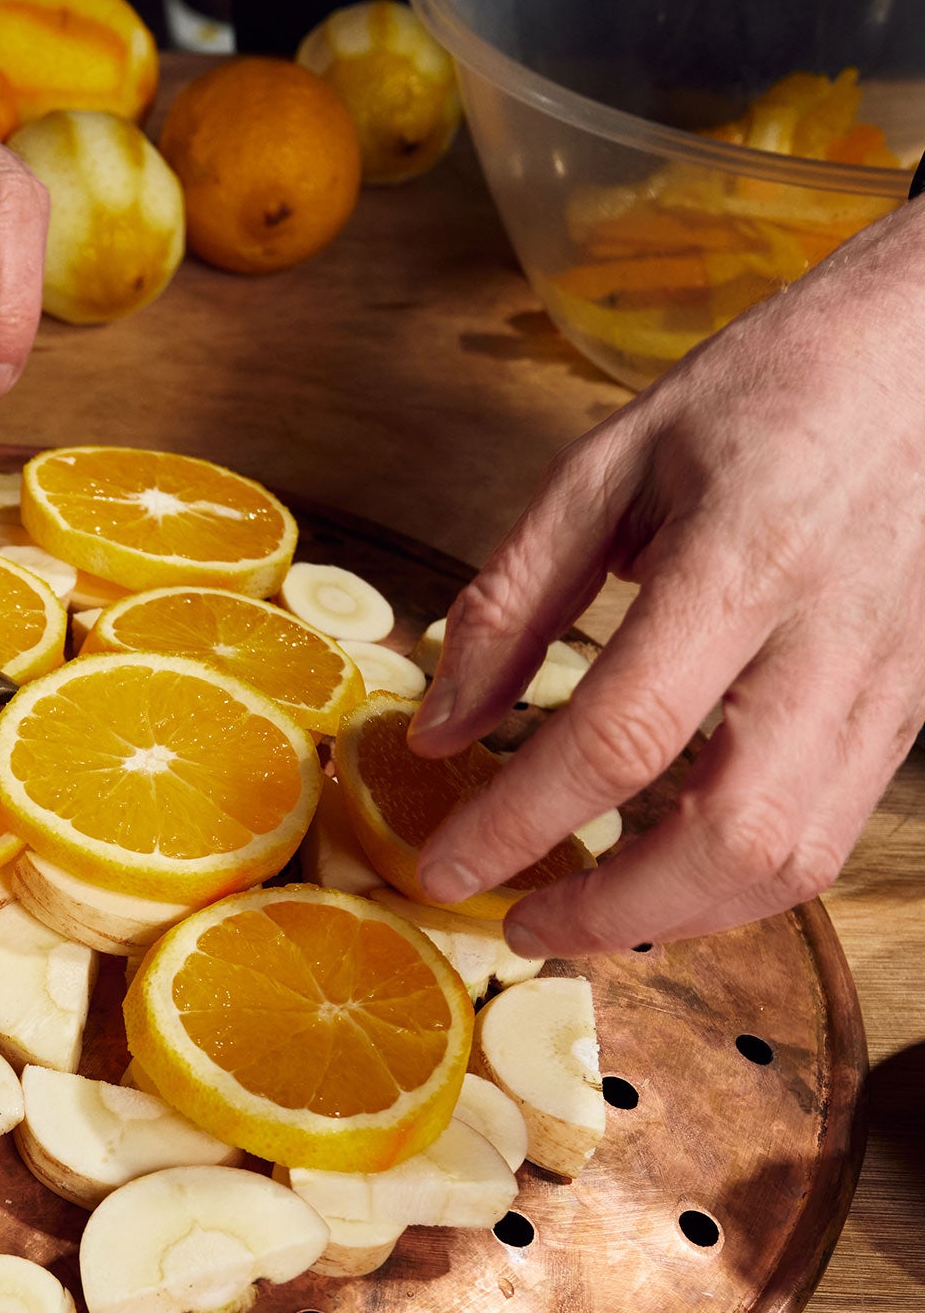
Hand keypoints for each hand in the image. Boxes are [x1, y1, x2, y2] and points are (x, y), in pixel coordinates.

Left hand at [409, 200, 924, 956]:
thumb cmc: (772, 388)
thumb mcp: (610, 462)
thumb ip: (514, 599)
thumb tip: (436, 729)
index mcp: (741, 561)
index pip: (619, 735)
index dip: (520, 821)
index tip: (442, 870)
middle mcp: (831, 639)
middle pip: (731, 834)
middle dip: (612, 910)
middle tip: (519, 924)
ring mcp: (892, 683)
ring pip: (795, 858)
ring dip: (677, 916)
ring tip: (582, 913)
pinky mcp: (916, 707)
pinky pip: (829, 832)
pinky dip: (736, 880)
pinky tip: (664, 871)